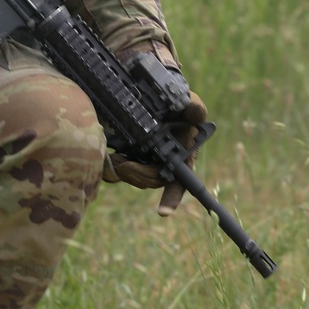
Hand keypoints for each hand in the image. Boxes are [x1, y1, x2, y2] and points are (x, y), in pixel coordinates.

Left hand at [103, 82, 208, 214]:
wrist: (154, 95)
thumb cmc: (177, 104)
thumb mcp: (187, 102)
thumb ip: (194, 107)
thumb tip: (197, 115)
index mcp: (182, 157)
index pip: (179, 184)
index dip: (171, 200)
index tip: (162, 213)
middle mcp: (164, 164)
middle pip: (151, 181)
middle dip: (138, 176)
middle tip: (123, 164)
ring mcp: (146, 161)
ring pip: (134, 176)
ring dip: (125, 170)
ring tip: (115, 157)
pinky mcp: (129, 155)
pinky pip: (120, 169)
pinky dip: (114, 165)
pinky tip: (110, 155)